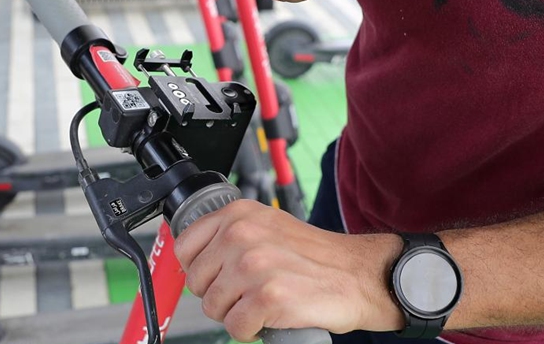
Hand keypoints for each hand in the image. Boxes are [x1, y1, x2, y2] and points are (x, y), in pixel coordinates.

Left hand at [174, 200, 403, 341]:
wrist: (358, 276)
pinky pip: (235, 328)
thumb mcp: (269, 226)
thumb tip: (195, 260)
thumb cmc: (315, 257)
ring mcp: (253, 265)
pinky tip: (271, 316)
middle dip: (219, 295)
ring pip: (213, 308)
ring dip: (236, 313)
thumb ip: (231, 235)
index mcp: (239, 214)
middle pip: (197, 282)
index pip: (185, 246)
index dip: (199, 269)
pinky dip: (251, 330)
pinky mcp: (267, 297)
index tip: (216, 276)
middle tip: (248, 292)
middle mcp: (242, 234)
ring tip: (263, 302)